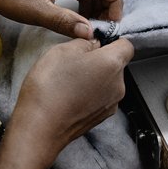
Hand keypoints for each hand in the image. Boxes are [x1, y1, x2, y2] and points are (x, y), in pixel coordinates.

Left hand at [0, 0, 122, 38]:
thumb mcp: (35, 11)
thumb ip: (64, 22)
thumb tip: (90, 33)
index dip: (114, 2)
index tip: (112, 24)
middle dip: (109, 4)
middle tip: (104, 26)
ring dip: (99, 3)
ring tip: (92, 25)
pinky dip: (89, 0)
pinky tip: (81, 16)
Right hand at [9, 37, 133, 167]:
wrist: (40, 128)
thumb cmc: (50, 87)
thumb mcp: (62, 50)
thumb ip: (84, 42)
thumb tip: (94, 44)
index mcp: (113, 64)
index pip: (127, 46)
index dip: (112, 41)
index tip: (95, 42)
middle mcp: (119, 85)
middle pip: (117, 65)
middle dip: (99, 60)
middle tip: (74, 62)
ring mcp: (111, 103)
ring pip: (108, 82)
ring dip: (94, 78)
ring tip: (69, 81)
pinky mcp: (101, 117)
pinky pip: (100, 97)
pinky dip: (89, 94)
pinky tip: (70, 95)